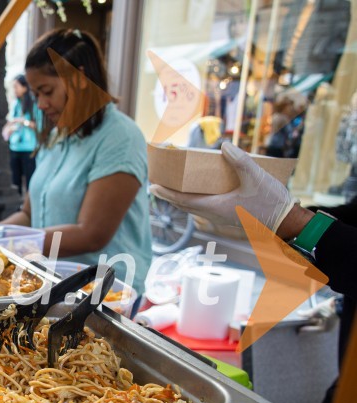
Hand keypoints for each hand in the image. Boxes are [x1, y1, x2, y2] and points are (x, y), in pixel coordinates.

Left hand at [149, 142, 295, 233]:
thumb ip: (240, 160)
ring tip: (170, 189)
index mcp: (215, 206)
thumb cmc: (271, 201)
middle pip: (184, 205)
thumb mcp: (256, 177)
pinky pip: (203, 208)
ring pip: (193, 208)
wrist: (285, 221)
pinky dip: (193, 200)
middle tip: (156, 185)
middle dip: (168, 195)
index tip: (153, 187)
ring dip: (180, 199)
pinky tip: (196, 193)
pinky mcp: (227, 216)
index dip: (166, 193)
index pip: (183, 200)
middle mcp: (214, 214)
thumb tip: (224, 146)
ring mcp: (220, 217)